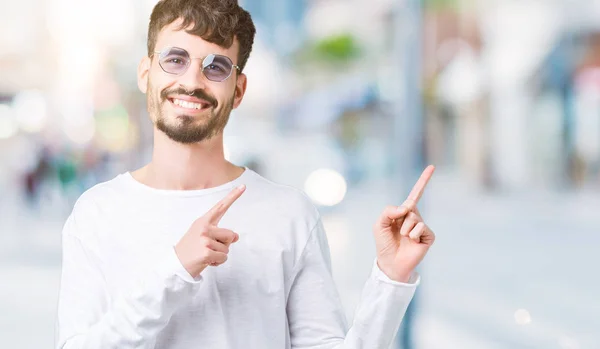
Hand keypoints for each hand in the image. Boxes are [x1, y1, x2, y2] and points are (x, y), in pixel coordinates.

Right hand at [175, 184, 245, 277]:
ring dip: (220, 255)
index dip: (233, 196)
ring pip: (227, 248)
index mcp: (203, 221)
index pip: (220, 207)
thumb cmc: (191, 249)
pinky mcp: (206, 252)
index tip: (243, 186)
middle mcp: (204, 228)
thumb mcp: (203, 236)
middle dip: (224, 245)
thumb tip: (236, 237)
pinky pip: (223, 258)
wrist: (176, 264)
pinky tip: (206, 261)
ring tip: (206, 254)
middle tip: (209, 248)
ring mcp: (205, 239)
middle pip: (230, 235)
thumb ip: (220, 233)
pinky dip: (218, 262)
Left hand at [373, 165, 435, 281]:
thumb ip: (389, 211)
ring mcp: (422, 226)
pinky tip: (411, 242)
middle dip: (400, 217)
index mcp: (404, 212)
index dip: (423, 180)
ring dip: (404, 228)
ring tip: (403, 238)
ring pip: (414, 217)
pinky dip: (413, 234)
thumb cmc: (384, 244)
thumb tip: (407, 207)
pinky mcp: (428, 236)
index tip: (432, 167)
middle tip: (398, 232)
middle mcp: (415, 217)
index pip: (415, 194)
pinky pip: (421, 228)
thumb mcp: (379, 224)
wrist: (390, 263)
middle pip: (410, 205)